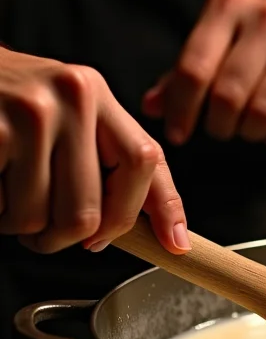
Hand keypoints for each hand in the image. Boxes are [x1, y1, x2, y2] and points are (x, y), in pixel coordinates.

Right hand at [0, 48, 188, 253]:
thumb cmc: (4, 106)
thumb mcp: (65, 116)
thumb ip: (104, 158)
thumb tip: (158, 227)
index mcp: (96, 94)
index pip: (147, 160)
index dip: (163, 209)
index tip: (174, 244)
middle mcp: (70, 97)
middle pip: (93, 211)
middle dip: (67, 239)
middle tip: (46, 232)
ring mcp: (29, 113)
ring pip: (45, 219)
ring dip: (24, 228)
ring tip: (10, 199)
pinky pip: (6, 210)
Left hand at [142, 0, 265, 149]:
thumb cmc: (255, 35)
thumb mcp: (216, 38)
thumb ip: (181, 73)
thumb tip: (153, 108)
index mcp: (229, 5)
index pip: (194, 69)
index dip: (181, 110)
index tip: (178, 134)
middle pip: (228, 95)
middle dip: (217, 124)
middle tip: (218, 128)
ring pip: (264, 113)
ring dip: (248, 133)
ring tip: (245, 128)